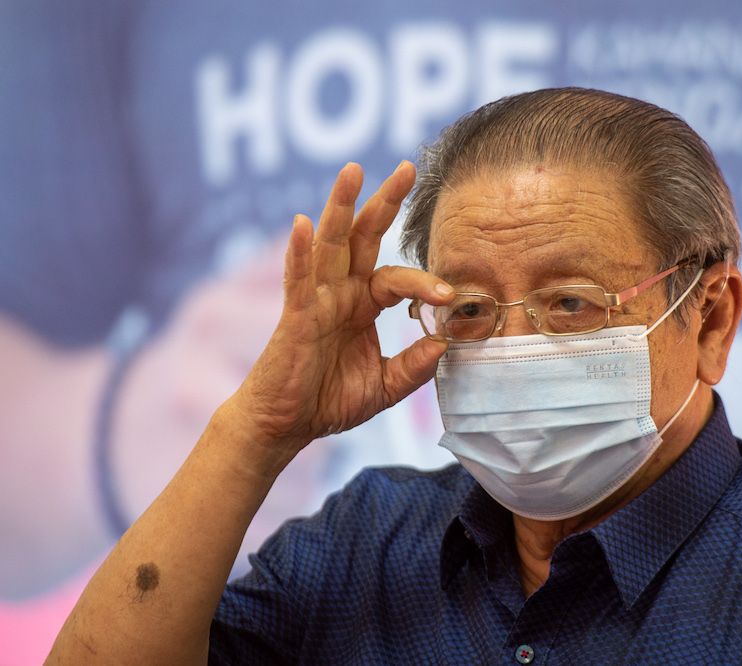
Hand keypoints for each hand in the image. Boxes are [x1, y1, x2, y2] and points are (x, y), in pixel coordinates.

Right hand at [226, 161, 451, 469]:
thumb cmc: (328, 401)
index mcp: (362, 304)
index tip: (451, 296)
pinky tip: (302, 224)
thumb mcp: (384, 387)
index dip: (425, 283)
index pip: (398, 279)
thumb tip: (445, 344)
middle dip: (383, 202)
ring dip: (340, 206)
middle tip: (406, 166)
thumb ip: (413, 367)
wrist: (285, 427)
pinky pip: (297, 280)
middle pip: (363, 237)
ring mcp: (315, 300)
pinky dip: (299, 252)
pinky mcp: (294, 317)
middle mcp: (340, 293)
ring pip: (329, 245)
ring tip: (353, 171)